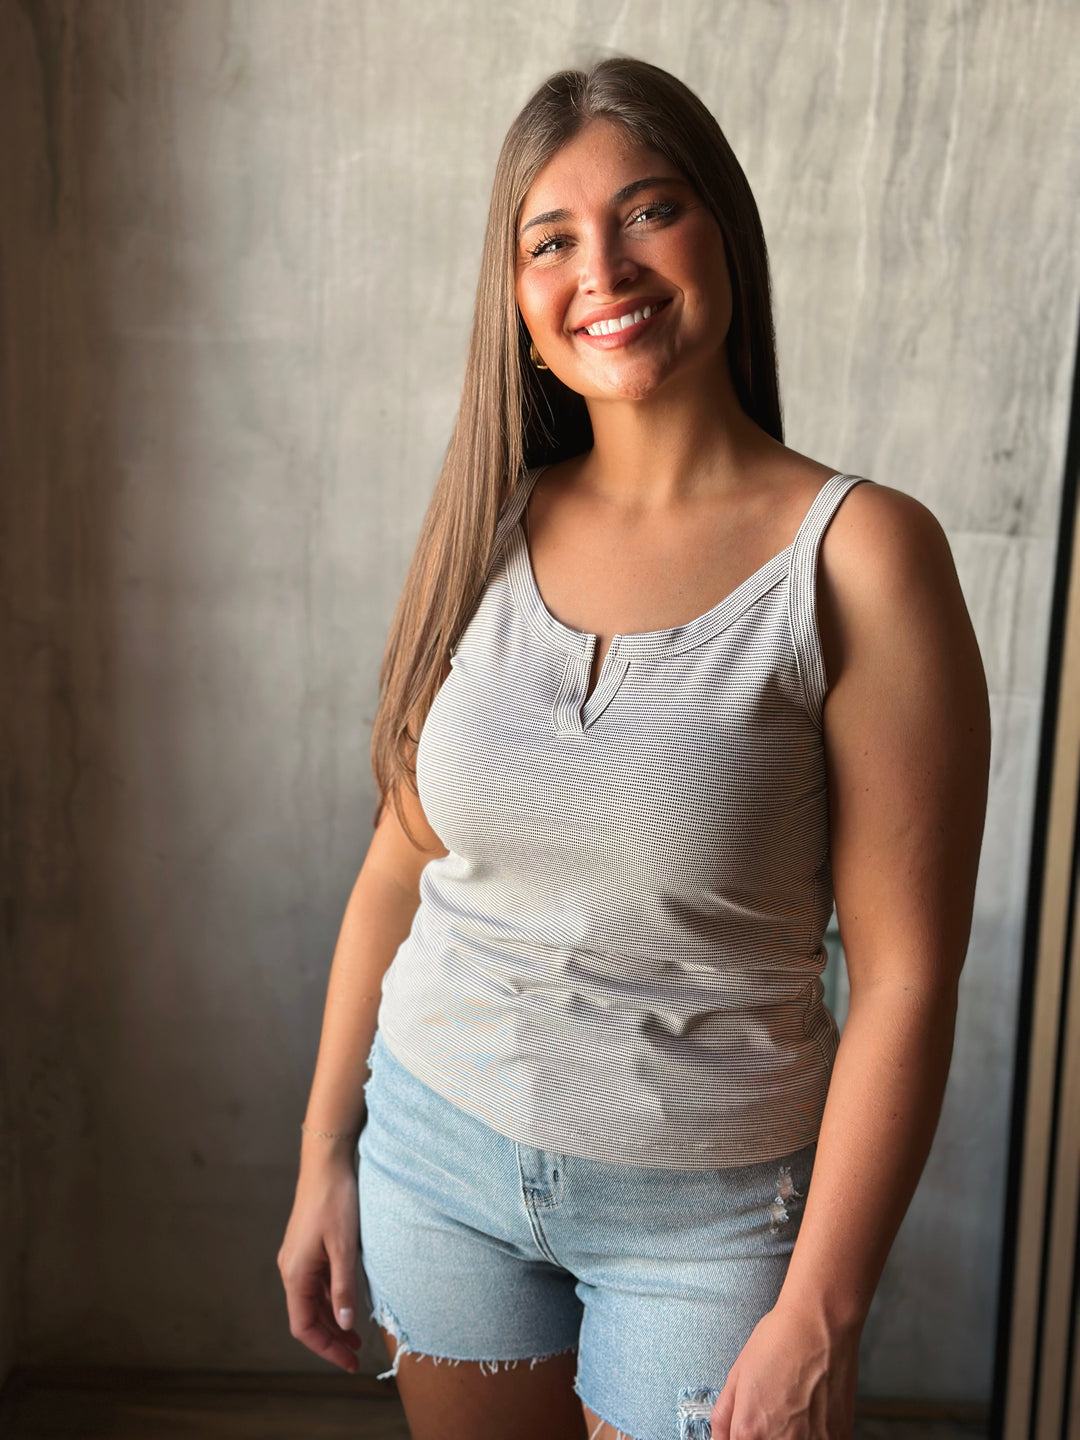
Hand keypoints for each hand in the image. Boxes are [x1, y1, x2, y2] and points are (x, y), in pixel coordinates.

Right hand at [277, 1155, 363, 1373]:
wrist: (327, 1162)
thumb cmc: (336, 1200)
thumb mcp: (345, 1246)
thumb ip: (344, 1287)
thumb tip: (345, 1324)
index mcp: (295, 1273)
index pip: (304, 1326)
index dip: (326, 1348)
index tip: (349, 1361)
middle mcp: (291, 1268)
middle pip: (307, 1316)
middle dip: (331, 1338)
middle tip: (357, 1355)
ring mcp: (298, 1258)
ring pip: (311, 1301)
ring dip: (332, 1319)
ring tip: (356, 1335)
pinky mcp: (307, 1247)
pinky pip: (316, 1283)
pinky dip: (331, 1299)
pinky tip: (349, 1302)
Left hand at [709, 1299, 859, 1439]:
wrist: (821, 1325)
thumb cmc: (779, 1341)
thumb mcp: (736, 1375)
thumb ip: (723, 1417)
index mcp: (750, 1431)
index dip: (742, 1436)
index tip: (748, 1427)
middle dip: (764, 1436)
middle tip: (772, 1412)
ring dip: (789, 1437)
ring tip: (793, 1411)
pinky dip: (812, 1437)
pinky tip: (810, 1415)